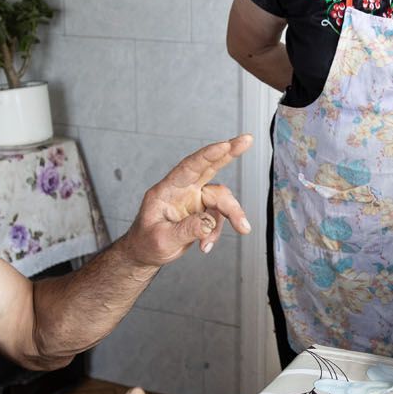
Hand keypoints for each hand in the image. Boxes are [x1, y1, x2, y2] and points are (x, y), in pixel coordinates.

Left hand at [121, 135, 252, 266]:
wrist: (146, 253)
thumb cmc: (146, 243)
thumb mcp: (162, 240)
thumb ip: (186, 230)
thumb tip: (208, 223)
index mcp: (168, 190)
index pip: (189, 167)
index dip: (208, 155)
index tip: (225, 145)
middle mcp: (183, 190)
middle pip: (209, 167)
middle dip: (229, 153)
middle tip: (246, 140)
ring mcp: (194, 200)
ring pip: (222, 199)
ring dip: (232, 215)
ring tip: (240, 230)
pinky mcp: (202, 211)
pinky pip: (219, 217)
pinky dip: (216, 232)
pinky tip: (205, 245)